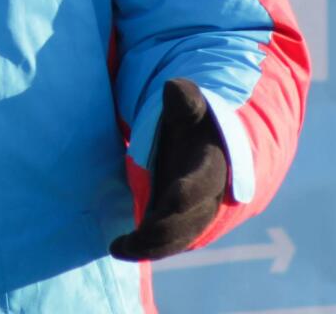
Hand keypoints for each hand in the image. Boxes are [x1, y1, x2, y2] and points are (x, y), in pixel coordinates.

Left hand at [109, 78, 228, 261]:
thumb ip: (185, 100)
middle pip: (189, 222)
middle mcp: (209, 197)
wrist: (216, 146)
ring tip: (119, 248)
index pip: (203, 182)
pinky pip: (169, 241)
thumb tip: (174, 87)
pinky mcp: (182, 221)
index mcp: (213, 167)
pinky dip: (148, 248)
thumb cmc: (197, 123)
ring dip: (151, 247)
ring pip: (179, 238)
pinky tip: (121, 248)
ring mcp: (197, 213)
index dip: (189, 191)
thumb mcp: (192, 107)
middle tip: (129, 242)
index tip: (172, 196)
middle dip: (161, 232)